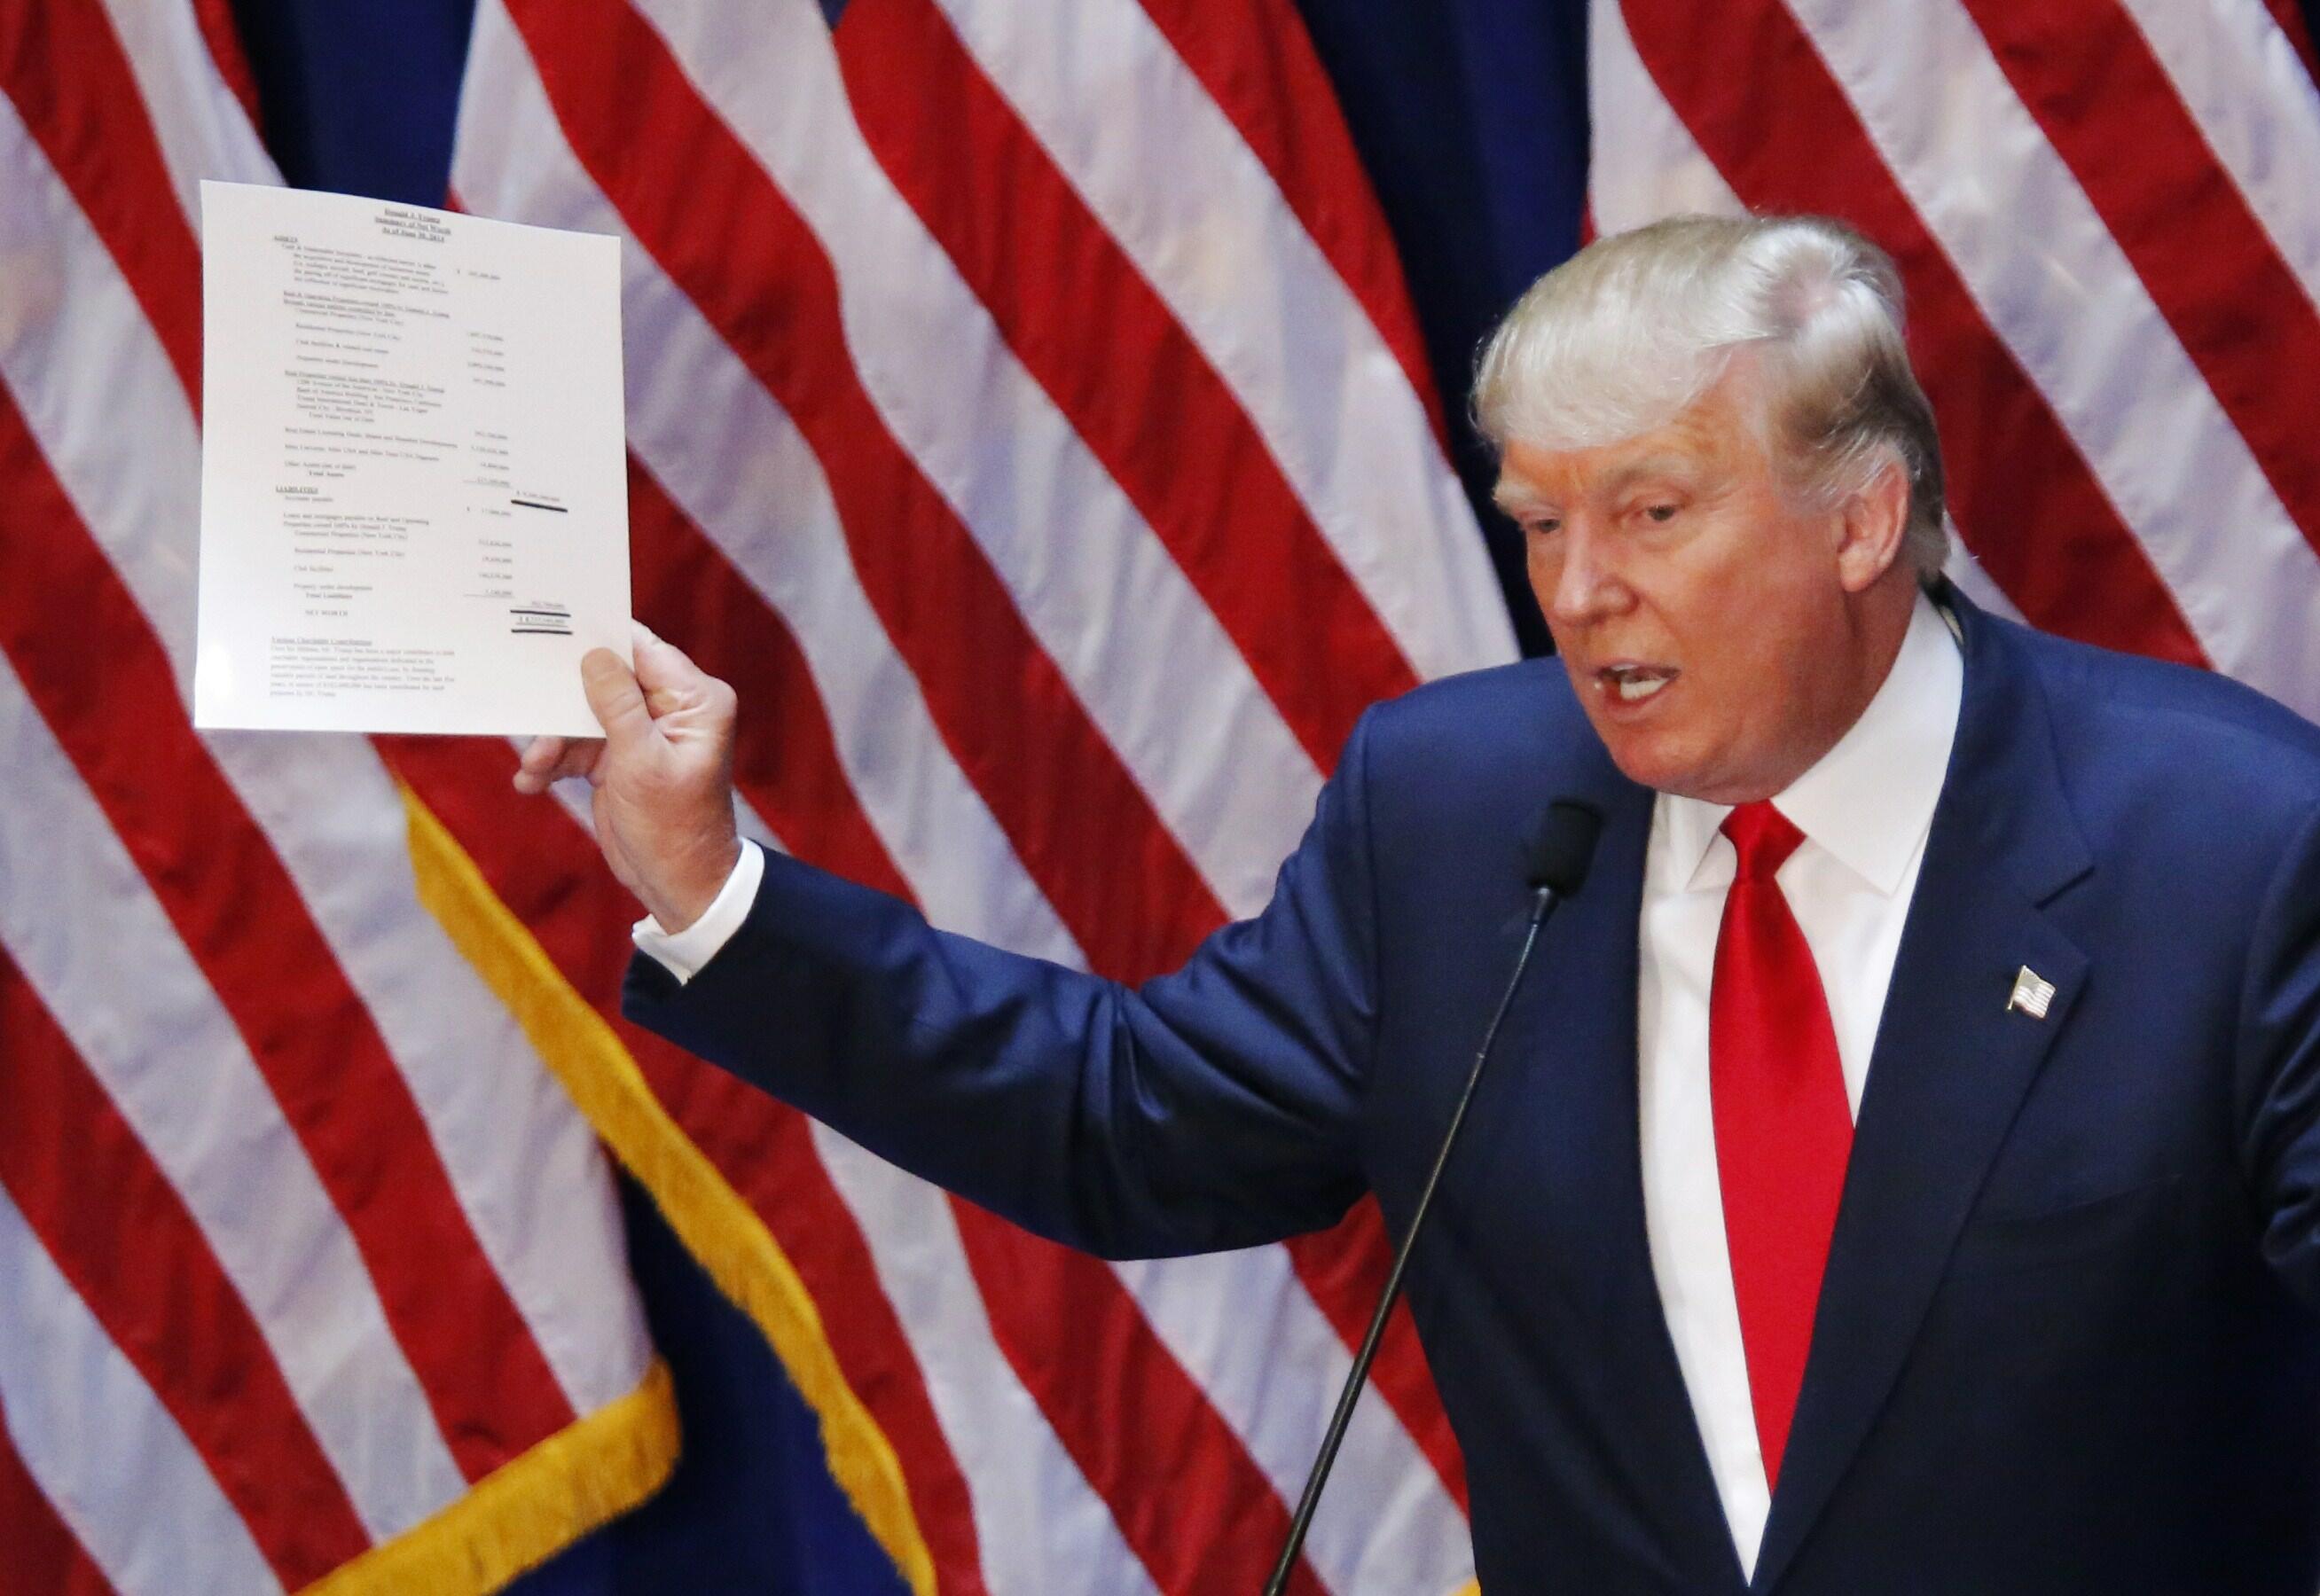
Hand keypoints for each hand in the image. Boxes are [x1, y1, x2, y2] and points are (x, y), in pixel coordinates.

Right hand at [512, 622, 741, 932]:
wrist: (677, 885)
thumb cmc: (674, 827)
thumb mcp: (642, 762)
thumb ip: (617, 705)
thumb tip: (596, 654)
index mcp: (694, 700)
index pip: (643, 649)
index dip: (599, 637)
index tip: (551, 625)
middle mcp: (671, 710)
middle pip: (605, 680)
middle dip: (563, 698)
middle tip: (525, 702)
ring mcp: (642, 734)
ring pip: (583, 715)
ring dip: (552, 740)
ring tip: (533, 765)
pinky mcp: (618, 759)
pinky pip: (577, 747)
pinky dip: (554, 762)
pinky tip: (531, 781)